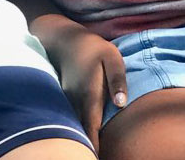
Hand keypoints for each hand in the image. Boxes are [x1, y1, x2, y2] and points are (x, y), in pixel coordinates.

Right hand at [46, 22, 126, 147]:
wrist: (63, 37)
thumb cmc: (92, 47)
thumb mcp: (111, 58)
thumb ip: (117, 80)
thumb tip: (121, 104)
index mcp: (89, 95)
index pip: (92, 128)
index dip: (95, 145)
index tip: (98, 157)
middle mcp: (75, 100)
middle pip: (80, 129)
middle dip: (86, 145)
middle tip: (94, 156)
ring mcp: (66, 98)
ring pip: (73, 123)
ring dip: (79, 136)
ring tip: (87, 150)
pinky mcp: (63, 96)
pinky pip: (69, 115)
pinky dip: (74, 126)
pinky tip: (79, 132)